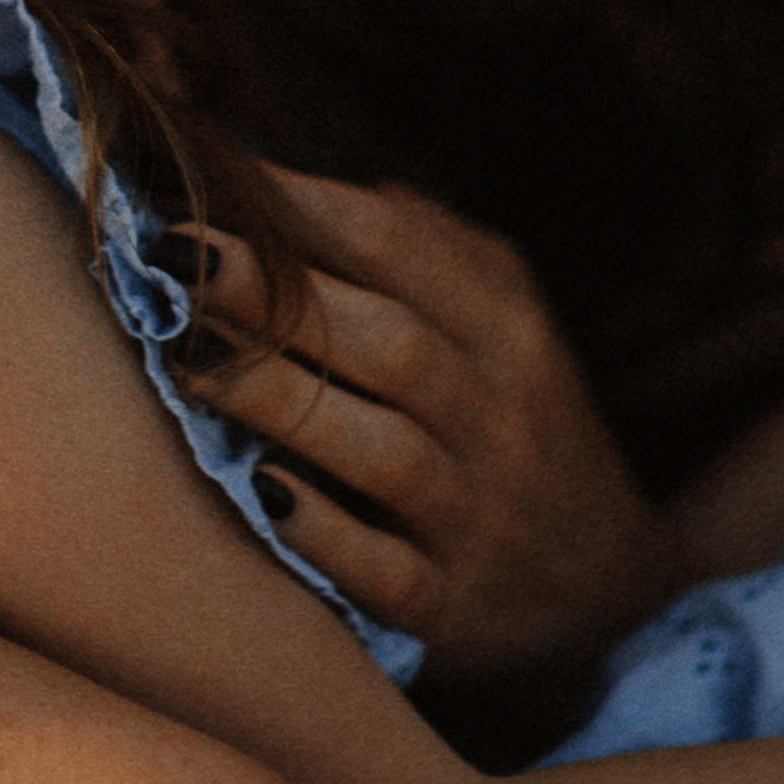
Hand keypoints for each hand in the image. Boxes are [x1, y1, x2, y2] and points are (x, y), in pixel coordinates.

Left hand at [166, 170, 681, 682]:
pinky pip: (386, 572)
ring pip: (382, 451)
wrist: (615, 591)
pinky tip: (257, 491)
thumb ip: (430, 247)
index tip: (201, 173)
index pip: (394, 246)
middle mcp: (501, 417)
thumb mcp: (505, 321)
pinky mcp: (454, 610)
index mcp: (507, 328)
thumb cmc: (521, 424)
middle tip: (168, 252)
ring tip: (181, 358)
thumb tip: (322, 183)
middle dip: (271, 293)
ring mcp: (480, 518)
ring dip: (278, 401)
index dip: (293, 204)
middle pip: (385, 339)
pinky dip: (324, 534)